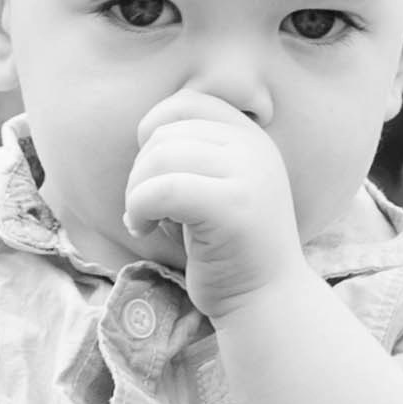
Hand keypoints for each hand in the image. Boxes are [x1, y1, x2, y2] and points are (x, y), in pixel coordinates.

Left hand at [124, 88, 306, 317]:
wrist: (267, 301)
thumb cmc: (229, 249)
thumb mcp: (218, 185)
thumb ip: (194, 152)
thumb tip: (143, 129)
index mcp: (251, 137)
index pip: (186, 102)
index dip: (154, 129)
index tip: (153, 173)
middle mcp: (254, 147)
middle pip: (165, 133)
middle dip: (139, 171)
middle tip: (143, 208)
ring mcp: (247, 174)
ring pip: (159, 159)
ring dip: (135, 192)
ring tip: (143, 220)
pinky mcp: (231, 206)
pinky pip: (161, 190)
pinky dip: (139, 209)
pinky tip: (144, 230)